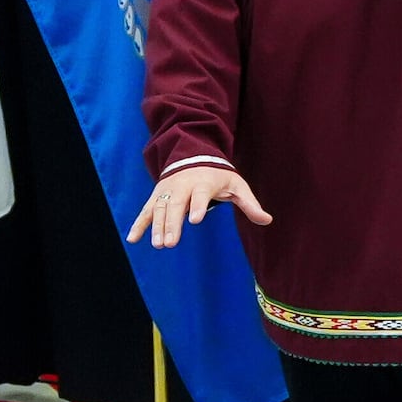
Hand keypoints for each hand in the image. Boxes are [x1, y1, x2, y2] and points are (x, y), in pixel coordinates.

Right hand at [126, 164, 272, 249]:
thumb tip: (267, 220)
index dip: (197, 206)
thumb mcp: (236, 185)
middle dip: (172, 223)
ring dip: (156, 227)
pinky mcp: (157, 196)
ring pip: (159, 209)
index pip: (201, 195)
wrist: (193, 156)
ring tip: (158, 244)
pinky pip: (146, 210)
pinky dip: (139, 224)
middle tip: (170, 243)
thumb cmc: (218, 176)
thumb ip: (249, 204)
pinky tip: (133, 239)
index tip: (194, 220)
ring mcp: (167, 191)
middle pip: (176, 205)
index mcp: (203, 182)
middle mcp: (182, 186)